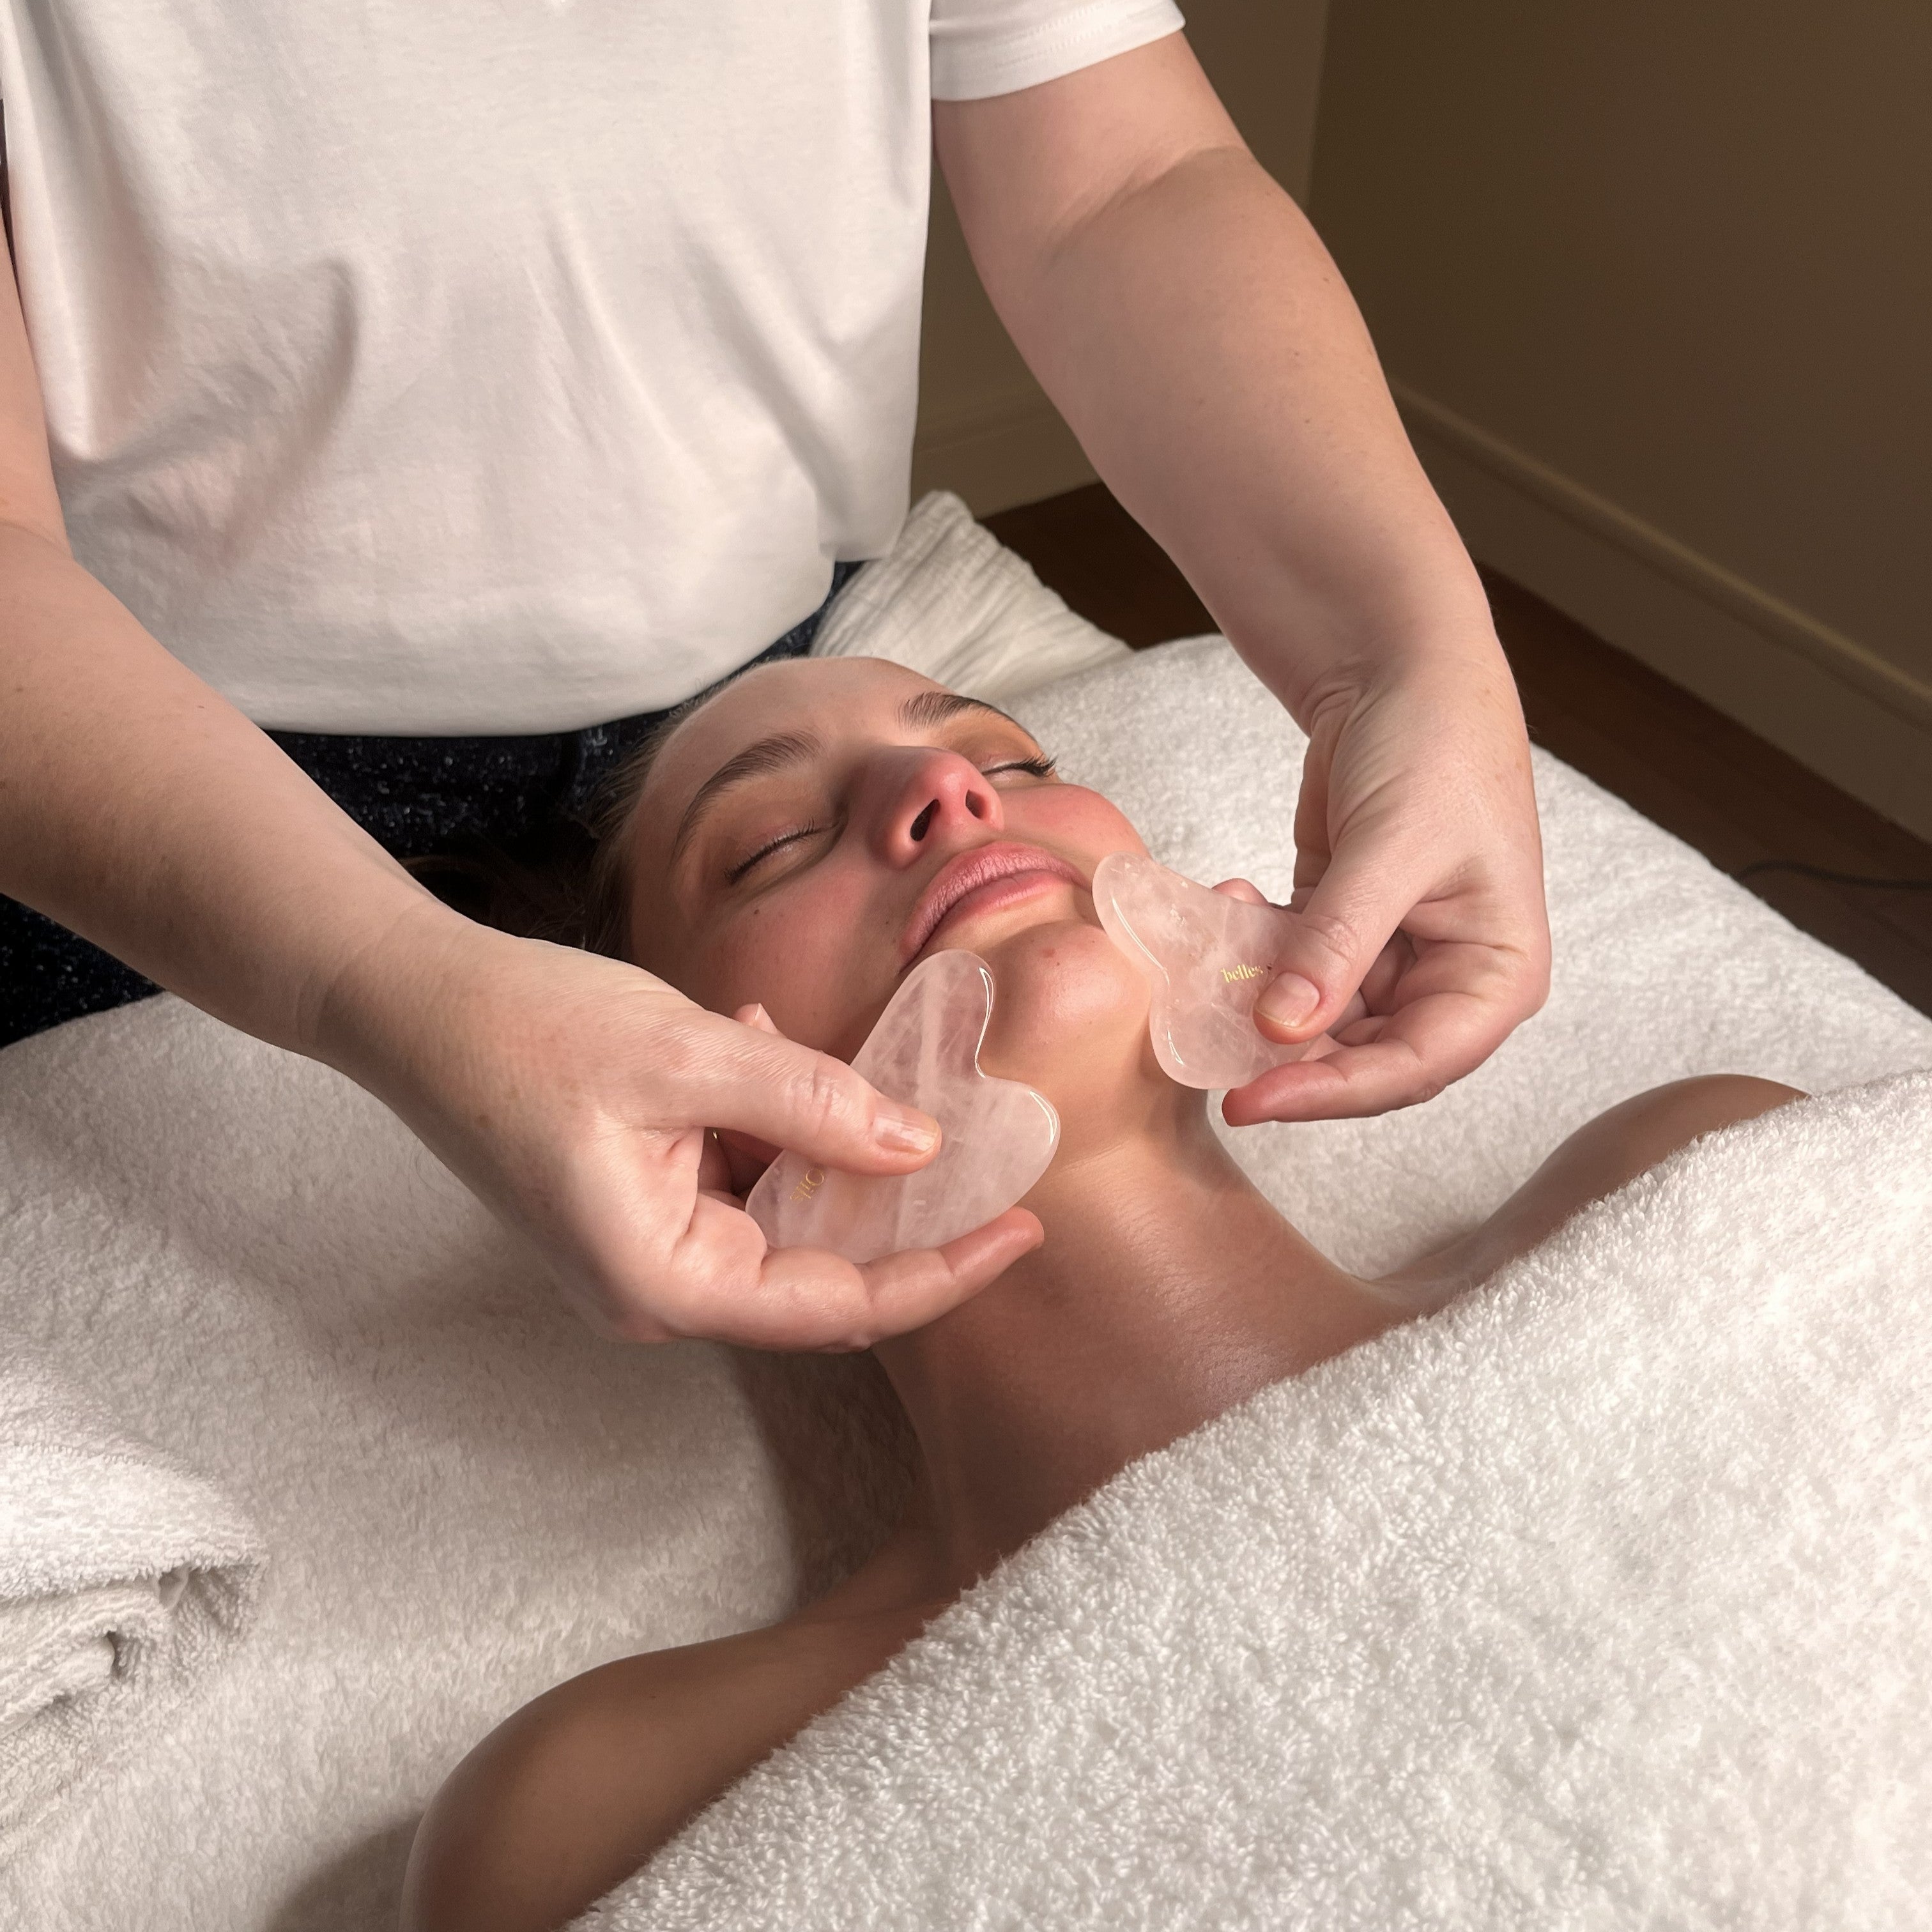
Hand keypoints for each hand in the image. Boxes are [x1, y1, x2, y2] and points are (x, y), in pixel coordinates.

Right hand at [316, 903, 1042, 1347]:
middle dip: (895, 1195)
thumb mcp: (686, 1055)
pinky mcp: (643, 1206)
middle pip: (821, 1264)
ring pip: (784, 1211)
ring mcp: (649, 1251)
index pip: (839, 1304)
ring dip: (822, 1136)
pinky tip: (751, 1041)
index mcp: (665, 1282)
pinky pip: (740, 1178)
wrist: (411, 1003)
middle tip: (973, 1127)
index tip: (1023, 1228)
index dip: (941, 1269)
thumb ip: (808, 1101)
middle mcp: (660, 1289)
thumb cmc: (526, 1030)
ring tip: (816, 1048)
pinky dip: (768, 1118)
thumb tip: (917, 1144)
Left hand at [1222, 648, 1549, 1126]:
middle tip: (1206, 1053)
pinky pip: (1287, 970)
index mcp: (1495, 973)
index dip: (1333, 1092)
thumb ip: (1337, 942)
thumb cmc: (1434, 746)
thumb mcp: (1390, 845)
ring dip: (1257, 1003)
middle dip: (1285, 1059)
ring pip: (1315, 1021)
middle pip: (1362, 1059)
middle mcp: (1447, 979)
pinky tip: (1226, 904)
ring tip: (1206, 968)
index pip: (1417, 1066)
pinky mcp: (1337, 930)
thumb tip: (1282, 1028)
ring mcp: (1390, 957)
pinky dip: (1250, 954)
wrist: (1401, 670)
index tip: (1252, 1100)